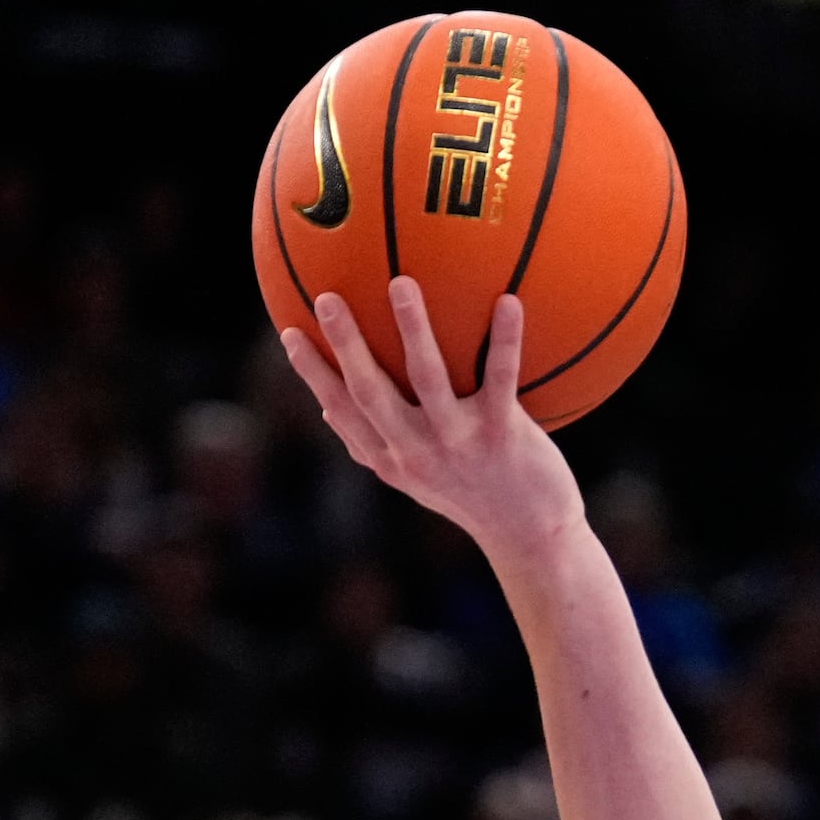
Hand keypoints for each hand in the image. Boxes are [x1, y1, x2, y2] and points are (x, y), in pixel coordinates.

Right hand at [280, 281, 585, 554]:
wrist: (531, 536)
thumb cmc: (471, 497)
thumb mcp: (415, 479)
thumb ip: (372, 446)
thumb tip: (327, 409)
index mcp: (390, 459)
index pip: (342, 411)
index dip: (313, 374)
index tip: (289, 332)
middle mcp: (417, 451)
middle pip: (370, 391)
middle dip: (345, 345)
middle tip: (326, 298)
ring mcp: (458, 442)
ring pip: (428, 377)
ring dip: (412, 329)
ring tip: (401, 283)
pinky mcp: (503, 434)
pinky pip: (501, 376)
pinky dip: (506, 338)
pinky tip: (509, 300)